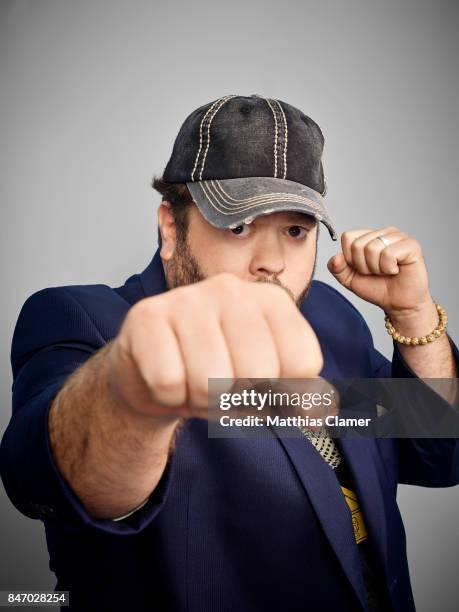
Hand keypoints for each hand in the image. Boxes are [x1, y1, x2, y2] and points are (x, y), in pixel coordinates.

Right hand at [108, 273, 322, 420]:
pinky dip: (168, 395)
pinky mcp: (147, 315)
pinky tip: (168, 375)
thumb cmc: (215, 372)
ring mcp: (187, 298)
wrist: (154, 370)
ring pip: (211, 381)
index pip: (303, 363)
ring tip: (193, 383)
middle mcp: (232, 289)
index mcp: (271, 300)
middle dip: (239, 400)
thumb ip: (301, 395)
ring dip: (201, 400)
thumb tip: (323, 411)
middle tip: (221, 389)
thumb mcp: (267, 385)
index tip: (264, 390)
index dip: (285, 396)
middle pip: (259, 374)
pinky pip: (168, 381)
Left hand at [327, 226, 433, 317]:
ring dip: (376, 268)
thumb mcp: (349, 279)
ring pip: (372, 248)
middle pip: (358, 244)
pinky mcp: (411, 245)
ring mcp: (398, 237)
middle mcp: (384, 233)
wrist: (398, 304)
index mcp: (369, 236)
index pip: (347, 237)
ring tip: (386, 271)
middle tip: (376, 272)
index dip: (350, 258)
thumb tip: (336, 257)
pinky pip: (388, 253)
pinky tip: (396, 270)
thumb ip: (337, 268)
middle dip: (363, 266)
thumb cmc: (377, 288)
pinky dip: (388, 268)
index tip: (363, 268)